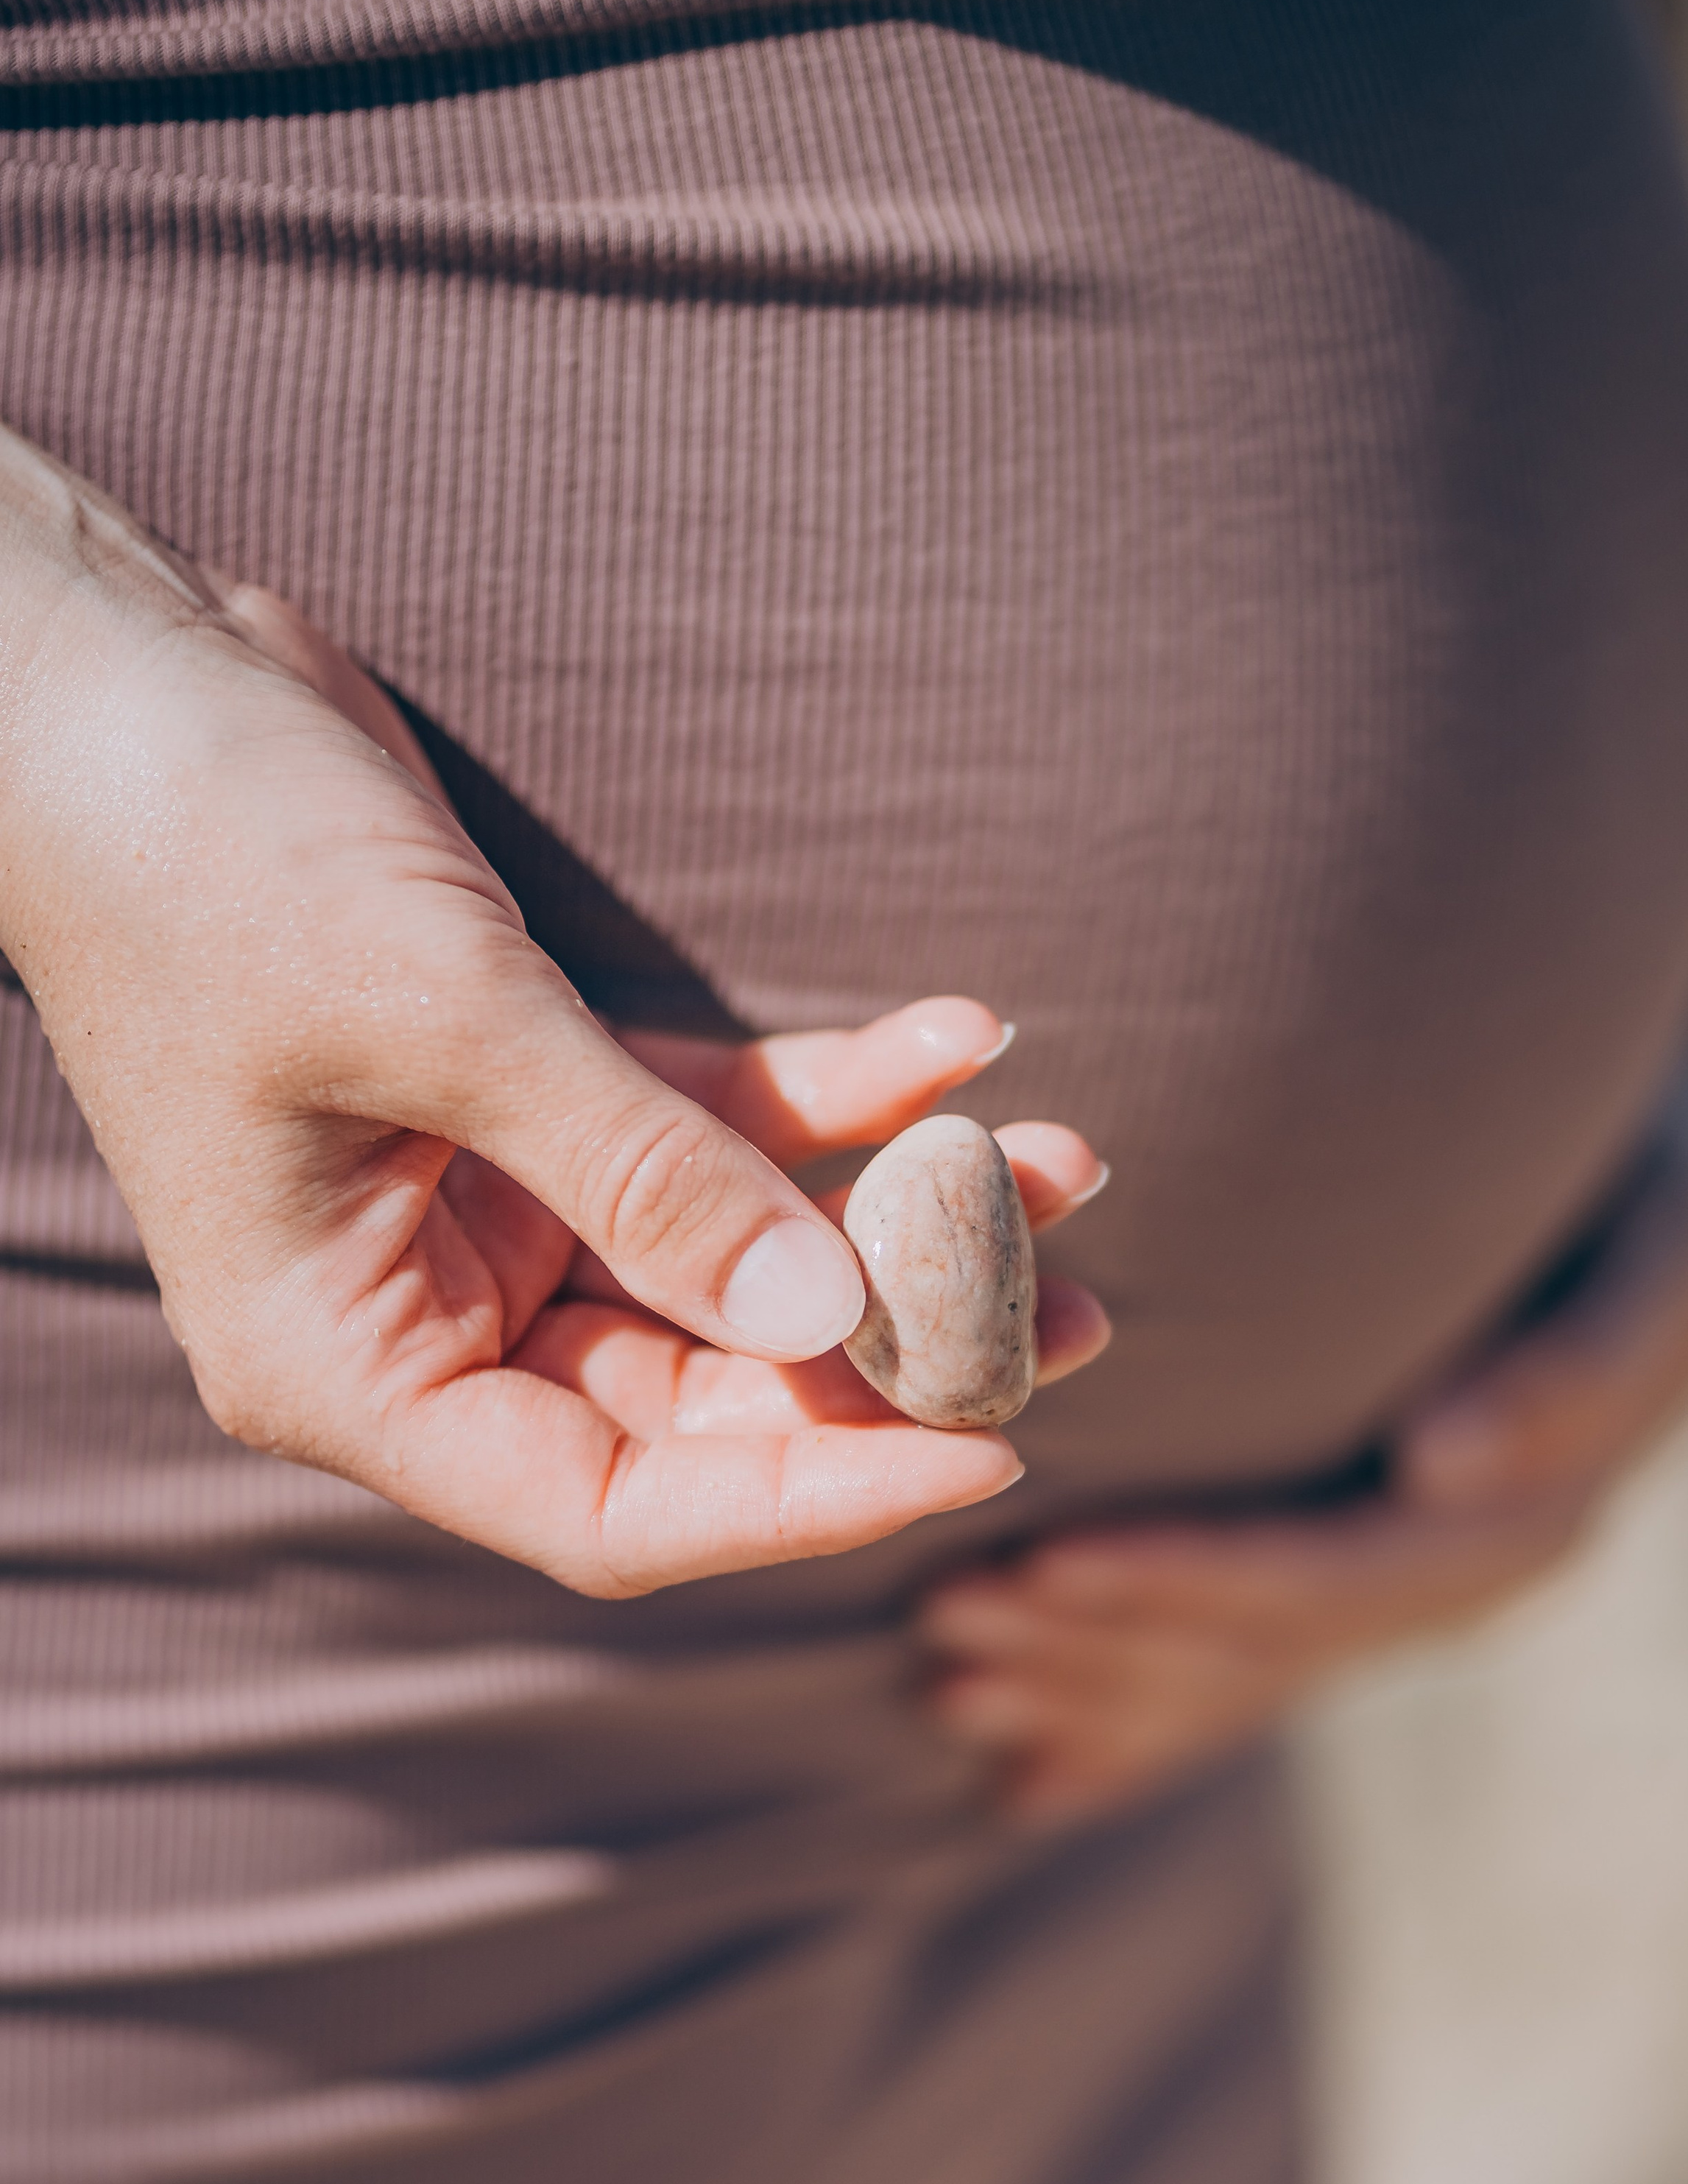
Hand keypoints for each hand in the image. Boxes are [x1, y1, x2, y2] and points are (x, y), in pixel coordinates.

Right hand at [0, 432, 1106, 1593]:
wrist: (117, 684)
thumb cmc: (210, 857)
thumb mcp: (443, 1022)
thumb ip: (641, 1176)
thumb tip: (831, 1313)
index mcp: (356, 1366)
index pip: (617, 1499)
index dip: (806, 1492)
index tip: (984, 1446)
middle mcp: (428, 1318)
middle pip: (704, 1390)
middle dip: (890, 1346)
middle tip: (1075, 1307)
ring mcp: (487, 1212)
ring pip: (731, 1259)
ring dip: (888, 1213)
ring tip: (1064, 1165)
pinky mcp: (535, 1097)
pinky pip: (711, 1127)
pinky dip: (827, 1093)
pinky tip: (958, 1038)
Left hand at [920, 937, 1687, 1820]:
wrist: (1647, 1211)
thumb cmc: (1647, 1195)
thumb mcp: (1667, 1256)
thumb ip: (1577, 1367)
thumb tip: (1442, 1469)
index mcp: (1523, 1521)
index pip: (1327, 1575)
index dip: (1188, 1578)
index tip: (1055, 1559)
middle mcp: (1455, 1583)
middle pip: (1254, 1640)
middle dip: (1099, 1637)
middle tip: (951, 1610)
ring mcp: (1400, 1600)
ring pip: (1229, 1670)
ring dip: (1086, 1682)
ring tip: (943, 1672)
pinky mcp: (1352, 1591)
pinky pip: (1235, 1677)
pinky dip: (1126, 1727)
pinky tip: (1016, 1773)